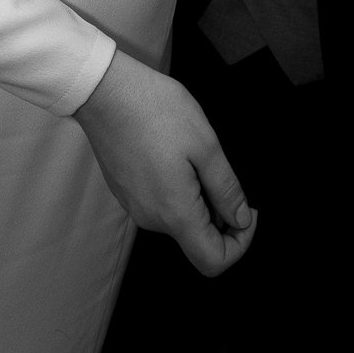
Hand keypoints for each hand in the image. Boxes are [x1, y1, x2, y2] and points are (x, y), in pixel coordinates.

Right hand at [75, 51, 256, 275]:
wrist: (106, 91)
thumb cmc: (157, 111)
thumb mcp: (206, 145)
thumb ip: (226, 189)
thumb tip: (241, 220)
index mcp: (176, 213)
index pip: (213, 261)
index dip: (240, 243)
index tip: (247, 210)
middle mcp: (152, 219)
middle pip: (197, 241)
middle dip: (221, 216)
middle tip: (225, 174)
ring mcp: (134, 207)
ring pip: (179, 221)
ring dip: (199, 201)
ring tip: (199, 158)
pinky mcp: (125, 192)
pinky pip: (160, 205)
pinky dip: (179, 192)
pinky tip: (177, 156)